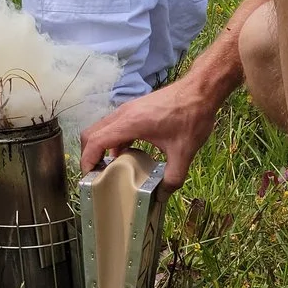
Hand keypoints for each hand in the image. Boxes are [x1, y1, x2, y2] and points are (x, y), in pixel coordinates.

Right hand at [77, 79, 222, 188]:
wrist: (200, 90)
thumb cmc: (191, 117)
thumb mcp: (184, 152)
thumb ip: (173, 177)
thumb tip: (161, 197)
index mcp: (130, 123)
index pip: (96, 141)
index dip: (87, 160)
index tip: (89, 178)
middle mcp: (123, 114)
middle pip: (92, 134)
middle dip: (89, 156)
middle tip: (96, 176)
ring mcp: (127, 109)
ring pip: (101, 128)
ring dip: (100, 148)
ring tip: (109, 169)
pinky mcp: (134, 109)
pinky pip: (114, 126)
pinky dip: (112, 142)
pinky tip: (126, 156)